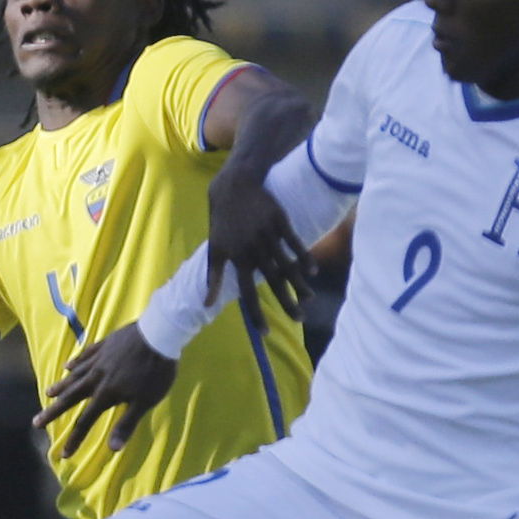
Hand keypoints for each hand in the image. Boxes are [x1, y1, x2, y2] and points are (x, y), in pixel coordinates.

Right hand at [32, 324, 177, 458]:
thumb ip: (127, 424)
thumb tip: (112, 449)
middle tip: (36, 422)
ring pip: (74, 375)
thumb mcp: (145, 402)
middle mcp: (96, 378)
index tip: (63, 454)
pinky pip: (84, 356)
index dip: (74, 439)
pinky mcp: (104, 345)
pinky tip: (67, 365)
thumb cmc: (155, 371)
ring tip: (48, 394)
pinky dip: (74, 362)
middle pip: (70, 397)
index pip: (86, 421)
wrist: (159, 333)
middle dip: (53, 412)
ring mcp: (98, 359)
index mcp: (106, 394)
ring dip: (60, 386)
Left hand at [206, 170, 310, 330]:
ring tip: (309, 299)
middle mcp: (254, 249)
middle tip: (299, 319)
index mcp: (238, 258)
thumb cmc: (222, 220)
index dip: (256, 313)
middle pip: (273, 282)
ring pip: (287, 264)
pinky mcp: (279, 221)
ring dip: (299, 284)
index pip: (247, 293)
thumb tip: (206, 304)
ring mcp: (268, 235)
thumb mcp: (215, 248)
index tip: (264, 333)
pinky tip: (313, 272)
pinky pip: (295, 242)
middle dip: (286, 302)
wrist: (234, 185)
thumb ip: (213, 277)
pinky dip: (304, 257)